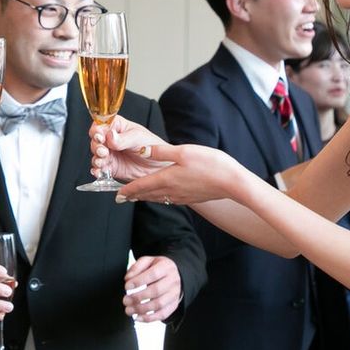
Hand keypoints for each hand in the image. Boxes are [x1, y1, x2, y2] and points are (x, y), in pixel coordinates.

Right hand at [90, 116, 174, 183]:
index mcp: (117, 126)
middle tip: (103, 150)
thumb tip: (109, 136)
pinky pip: (100, 169)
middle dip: (97, 146)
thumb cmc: (153, 147)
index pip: (101, 124)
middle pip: (95, 140)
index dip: (97, 130)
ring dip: (96, 158)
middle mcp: (111, 140)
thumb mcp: (139, 138)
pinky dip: (97, 171)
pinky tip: (100, 172)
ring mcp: (111, 154)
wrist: (161, 167)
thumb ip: (123, 138)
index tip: (99, 136)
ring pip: (96, 155)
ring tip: (102, 161)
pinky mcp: (111, 168)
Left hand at [116, 144, 244, 207]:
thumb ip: (160, 151)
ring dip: (146, 198)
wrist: (232, 183)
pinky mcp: (191, 198)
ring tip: (138, 197)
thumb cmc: (210, 164)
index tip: (117, 194)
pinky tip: (162, 196)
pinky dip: (160, 198)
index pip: (141, 186)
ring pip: (158, 198)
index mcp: (166, 178)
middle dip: (133, 196)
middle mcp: (171, 190)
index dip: (128, 190)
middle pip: (147, 194)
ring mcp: (182, 196)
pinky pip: (170, 199)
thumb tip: (141, 150)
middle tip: (122, 198)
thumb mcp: (183, 151)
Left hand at [123, 255, 182, 321]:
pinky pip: (163, 314)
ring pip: (159, 304)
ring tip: (128, 310)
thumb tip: (128, 279)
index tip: (126, 286)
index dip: (139, 281)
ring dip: (141, 309)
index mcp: (166, 267)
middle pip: (156, 291)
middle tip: (125, 300)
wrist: (175, 275)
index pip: (153, 274)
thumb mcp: (148, 261)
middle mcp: (173, 281)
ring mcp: (175, 294)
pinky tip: (138, 317)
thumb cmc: (158, 268)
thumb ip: (137, 267)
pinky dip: (149, 318)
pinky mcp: (173, 305)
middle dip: (138, 297)